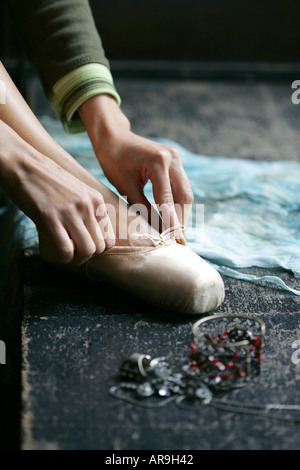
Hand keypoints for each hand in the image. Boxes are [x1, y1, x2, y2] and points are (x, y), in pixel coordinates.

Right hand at [0, 120, 114, 265]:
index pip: (110, 238)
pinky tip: (57, 251)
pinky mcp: (50, 217)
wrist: (22, 163)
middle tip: (75, 253)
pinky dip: (63, 257)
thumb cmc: (47, 179)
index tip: (85, 247)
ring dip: (76, 259)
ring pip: (87, 250)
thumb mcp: (77, 190)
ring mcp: (70, 211)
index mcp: (95, 199)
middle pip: (100, 247)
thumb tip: (92, 233)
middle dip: (88, 256)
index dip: (98, 249)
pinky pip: (65, 249)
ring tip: (67, 254)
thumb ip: (87, 209)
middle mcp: (87, 205)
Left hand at [78, 95, 193, 240]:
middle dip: (182, 219)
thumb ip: (142, 207)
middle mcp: (172, 158)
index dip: (172, 222)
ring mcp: (176, 157)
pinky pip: (181, 185)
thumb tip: (156, 230)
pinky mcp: (176, 160)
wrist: (113, 136)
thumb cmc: (114, 160)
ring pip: (185, 192)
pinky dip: (178, 202)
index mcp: (158, 162)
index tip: (175, 241)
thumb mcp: (125, 186)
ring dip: (182, 212)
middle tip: (179, 241)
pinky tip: (174, 217)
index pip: (168, 199)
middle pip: (185, 196)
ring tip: (177, 233)